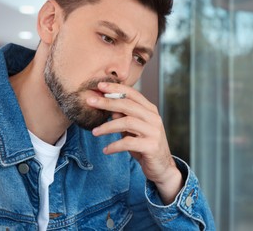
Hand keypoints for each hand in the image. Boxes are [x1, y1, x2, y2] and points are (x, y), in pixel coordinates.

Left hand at [87, 82, 183, 203]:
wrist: (162, 167)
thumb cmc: (145, 145)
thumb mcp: (134, 130)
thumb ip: (125, 118)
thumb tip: (110, 108)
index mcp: (150, 110)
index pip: (132, 94)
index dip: (116, 88)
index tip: (100, 85)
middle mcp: (154, 118)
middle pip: (128, 105)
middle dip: (107, 102)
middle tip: (90, 101)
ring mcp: (154, 132)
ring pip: (127, 122)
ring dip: (108, 126)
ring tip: (94, 132)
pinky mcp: (152, 146)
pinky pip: (128, 143)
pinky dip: (114, 146)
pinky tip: (106, 150)